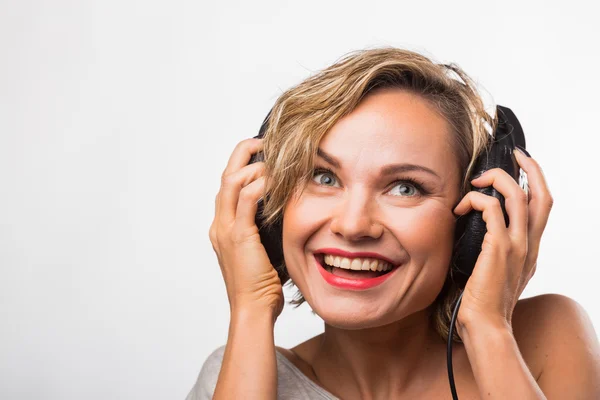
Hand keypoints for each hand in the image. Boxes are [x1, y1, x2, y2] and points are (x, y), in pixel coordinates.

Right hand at [208, 138, 283, 319]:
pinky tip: (273, 179)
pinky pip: (246, 199)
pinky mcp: (238, 236)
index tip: (262, 156)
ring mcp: (226, 230)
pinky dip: (258, 184)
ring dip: (252, 165)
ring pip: (231, 181)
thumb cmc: (261, 285)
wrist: (252, 309)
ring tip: (271, 159)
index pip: (228, 187)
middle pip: (224, 176)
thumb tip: (283, 213)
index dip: (242, 166)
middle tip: (262, 142)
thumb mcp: (262, 250)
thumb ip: (265, 230)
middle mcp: (219, 224)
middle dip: (242, 153)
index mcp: (223, 227)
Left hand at [452, 148, 552, 330]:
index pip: (542, 206)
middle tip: (513, 156)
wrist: (487, 325)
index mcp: (530, 248)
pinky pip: (491, 209)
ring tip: (476, 181)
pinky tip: (460, 208)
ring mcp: (517, 245)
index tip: (522, 166)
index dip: (536, 182)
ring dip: (496, 179)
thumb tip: (481, 233)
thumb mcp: (498, 272)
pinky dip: (475, 200)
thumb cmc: (485, 302)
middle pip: (540, 195)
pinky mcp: (498, 248)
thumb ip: (497, 251)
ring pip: (517, 195)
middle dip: (530, 169)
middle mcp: (529, 244)